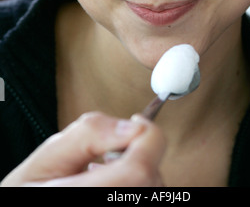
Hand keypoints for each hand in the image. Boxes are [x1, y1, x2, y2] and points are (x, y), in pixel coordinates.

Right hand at [1, 112, 165, 186]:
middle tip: (107, 151)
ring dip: (136, 169)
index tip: (138, 121)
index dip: (148, 137)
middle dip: (138, 151)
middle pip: (151, 176)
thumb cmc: (27, 191)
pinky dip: (133, 184)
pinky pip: (145, 194)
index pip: (141, 168)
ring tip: (100, 170)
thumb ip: (89, 134)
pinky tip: (107, 183)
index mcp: (89, 194)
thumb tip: (131, 126)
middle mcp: (112, 206)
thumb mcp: (47, 157)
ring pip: (152, 186)